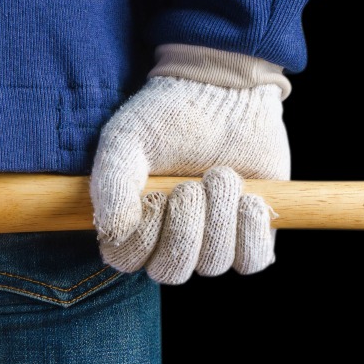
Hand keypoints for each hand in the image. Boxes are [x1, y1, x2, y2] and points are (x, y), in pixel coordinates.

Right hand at [89, 52, 289, 284]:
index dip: (145, 236)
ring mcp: (212, 240)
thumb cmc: (165, 118)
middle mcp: (170, 240)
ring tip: (221, 175)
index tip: (157, 195)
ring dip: (220, 217)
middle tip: (192, 185)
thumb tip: (113, 232)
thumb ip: (110, 185)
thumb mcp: (125, 142)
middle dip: (186, 227)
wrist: (223, 93)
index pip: (129, 260)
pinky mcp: (250, 234)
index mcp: (133, 223)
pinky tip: (248, 199)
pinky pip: (253, 261)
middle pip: (172, 270)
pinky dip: (251, 232)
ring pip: (213, 263)